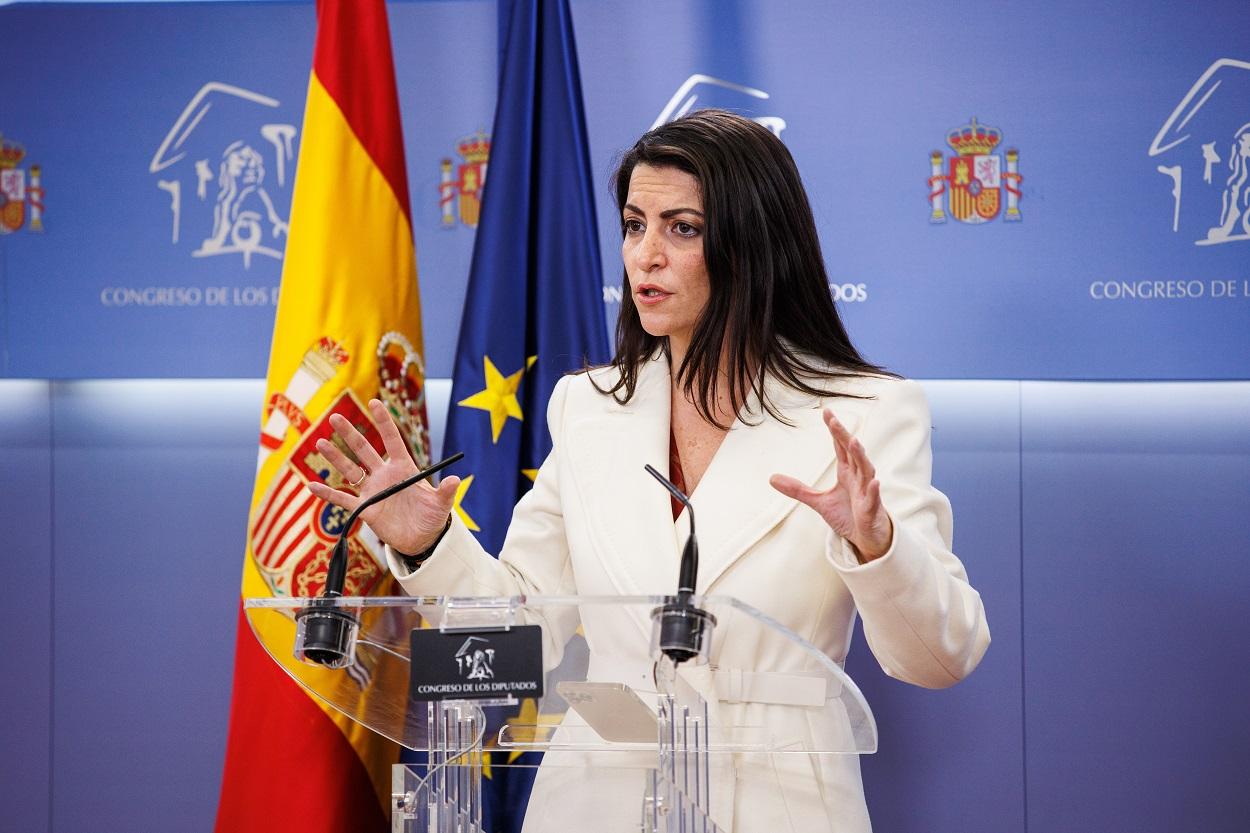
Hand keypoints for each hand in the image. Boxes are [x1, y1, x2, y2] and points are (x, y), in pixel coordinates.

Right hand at [307, 398, 458, 554]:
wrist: (422, 539)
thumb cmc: (432, 517)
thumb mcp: (441, 504)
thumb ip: (446, 491)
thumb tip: (455, 479)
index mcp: (403, 468)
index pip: (392, 440)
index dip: (383, 422)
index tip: (374, 402)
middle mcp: (384, 475)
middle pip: (364, 451)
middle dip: (350, 434)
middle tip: (334, 417)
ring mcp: (373, 491)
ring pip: (350, 470)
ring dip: (336, 458)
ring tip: (320, 443)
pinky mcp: (365, 509)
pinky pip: (343, 500)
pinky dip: (328, 494)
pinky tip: (312, 485)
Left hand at [769, 408, 893, 562]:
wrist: (864, 537)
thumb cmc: (847, 515)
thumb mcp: (818, 501)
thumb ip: (797, 489)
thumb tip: (771, 478)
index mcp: (846, 472)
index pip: (840, 446)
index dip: (834, 430)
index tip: (827, 412)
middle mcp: (858, 477)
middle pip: (851, 452)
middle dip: (843, 436)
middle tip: (833, 420)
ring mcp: (866, 492)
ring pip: (865, 470)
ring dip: (860, 456)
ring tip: (854, 442)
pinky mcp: (871, 509)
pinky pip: (873, 497)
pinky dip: (873, 489)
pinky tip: (873, 481)